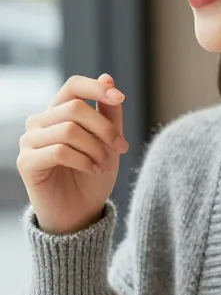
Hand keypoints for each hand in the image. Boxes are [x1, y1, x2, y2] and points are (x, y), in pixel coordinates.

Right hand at [17, 73, 128, 235]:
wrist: (80, 216)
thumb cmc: (92, 180)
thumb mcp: (108, 145)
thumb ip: (108, 114)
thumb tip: (107, 78)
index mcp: (58, 113)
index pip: (73, 86)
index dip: (96, 88)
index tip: (119, 97)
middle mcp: (40, 122)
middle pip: (75, 108)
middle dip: (104, 128)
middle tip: (121, 148)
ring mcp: (30, 141)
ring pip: (68, 130)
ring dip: (95, 149)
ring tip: (104, 166)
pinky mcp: (26, 162)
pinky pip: (59, 151)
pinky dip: (83, 161)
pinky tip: (93, 171)